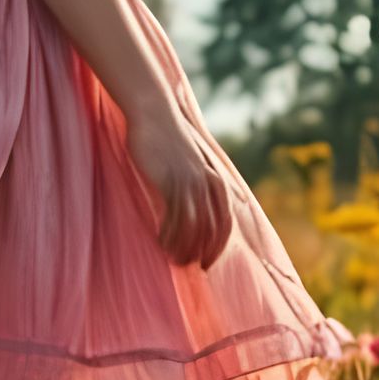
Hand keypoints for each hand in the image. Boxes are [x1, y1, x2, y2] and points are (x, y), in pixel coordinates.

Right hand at [124, 98, 232, 269]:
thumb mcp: (191, 162)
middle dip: (200, 253)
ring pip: (194, 229)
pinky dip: (170, 234)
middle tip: (186, 264)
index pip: (225, 224)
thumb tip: (198, 203)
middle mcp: (209, 184)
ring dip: (183, 248)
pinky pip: (175, 218)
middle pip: (212, 231)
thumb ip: (199, 181)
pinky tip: (160, 240)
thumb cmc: (168, 138)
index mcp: (217, 181)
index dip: (216, 248)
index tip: (205, 263)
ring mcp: (191, 183)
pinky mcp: (172, 182)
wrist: (154, 114)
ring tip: (171, 257)